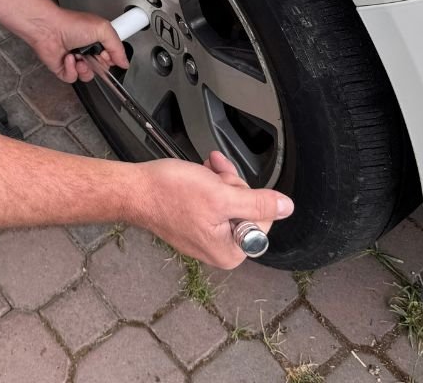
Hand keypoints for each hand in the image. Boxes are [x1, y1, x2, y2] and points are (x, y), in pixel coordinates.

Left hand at [27, 7, 129, 82]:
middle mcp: (86, 50)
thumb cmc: (71, 23)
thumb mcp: (103, 29)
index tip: (107, 55)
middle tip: (93, 55)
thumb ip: (117, 47)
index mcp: (97, 39)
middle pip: (100, 69)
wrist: (48, 28)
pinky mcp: (63, 68)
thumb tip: (124, 62)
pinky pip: (73, 78)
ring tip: (79, 58)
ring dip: (84, 69)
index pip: (111, 57)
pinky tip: (68, 59)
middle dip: (98, 65)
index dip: (111, 59)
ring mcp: (75, 60)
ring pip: (87, 76)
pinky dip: (71, 70)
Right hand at [135, 151, 294, 268]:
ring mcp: (205, 236)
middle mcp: (219, 249)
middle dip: (231, 185)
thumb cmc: (170, 194)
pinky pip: (212, 201)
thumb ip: (258, 203)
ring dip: (219, 180)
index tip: (227, 184)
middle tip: (212, 176)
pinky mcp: (193, 222)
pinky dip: (208, 183)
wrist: (135, 189)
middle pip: (246, 209)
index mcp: (230, 252)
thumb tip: (287, 207)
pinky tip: (199, 172)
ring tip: (203, 170)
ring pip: (229, 200)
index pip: (262, 220)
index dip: (247, 195)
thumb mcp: (221, 196)